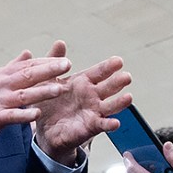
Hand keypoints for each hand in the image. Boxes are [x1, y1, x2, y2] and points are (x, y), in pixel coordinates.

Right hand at [0, 51, 71, 153]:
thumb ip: (13, 67)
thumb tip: (28, 52)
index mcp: (1, 75)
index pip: (27, 65)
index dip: (46, 62)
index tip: (64, 59)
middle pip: (27, 75)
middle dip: (48, 70)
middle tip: (66, 65)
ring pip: (23, 94)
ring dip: (42, 91)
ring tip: (59, 89)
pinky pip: (11, 115)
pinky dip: (24, 114)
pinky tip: (36, 115)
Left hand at [33, 41, 131, 165]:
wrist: (44, 129)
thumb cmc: (49, 103)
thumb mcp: (48, 80)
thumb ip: (54, 62)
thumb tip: (60, 43)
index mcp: (83, 82)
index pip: (99, 72)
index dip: (109, 67)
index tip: (118, 61)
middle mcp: (92, 96)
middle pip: (109, 87)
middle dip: (118, 82)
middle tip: (126, 77)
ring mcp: (93, 112)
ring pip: (110, 106)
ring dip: (119, 102)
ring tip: (128, 97)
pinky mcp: (90, 127)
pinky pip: (102, 125)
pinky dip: (109, 124)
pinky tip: (116, 122)